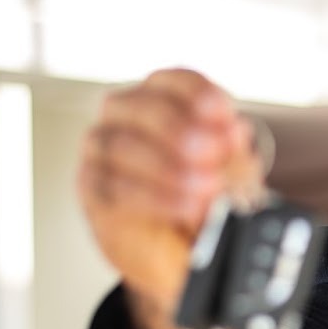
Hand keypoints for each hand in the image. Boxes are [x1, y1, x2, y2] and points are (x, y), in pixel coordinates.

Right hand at [76, 68, 248, 314]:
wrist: (180, 248)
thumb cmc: (205, 198)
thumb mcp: (233, 174)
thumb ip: (232, 153)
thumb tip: (234, 131)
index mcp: (164, 99)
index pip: (174, 80)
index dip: (198, 94)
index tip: (224, 114)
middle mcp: (127, 115)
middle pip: (144, 107)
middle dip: (181, 129)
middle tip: (214, 152)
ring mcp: (103, 149)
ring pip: (121, 145)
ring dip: (168, 167)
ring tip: (207, 187)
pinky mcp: (93, 187)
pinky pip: (112, 186)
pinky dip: (154, 197)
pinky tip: (185, 206)